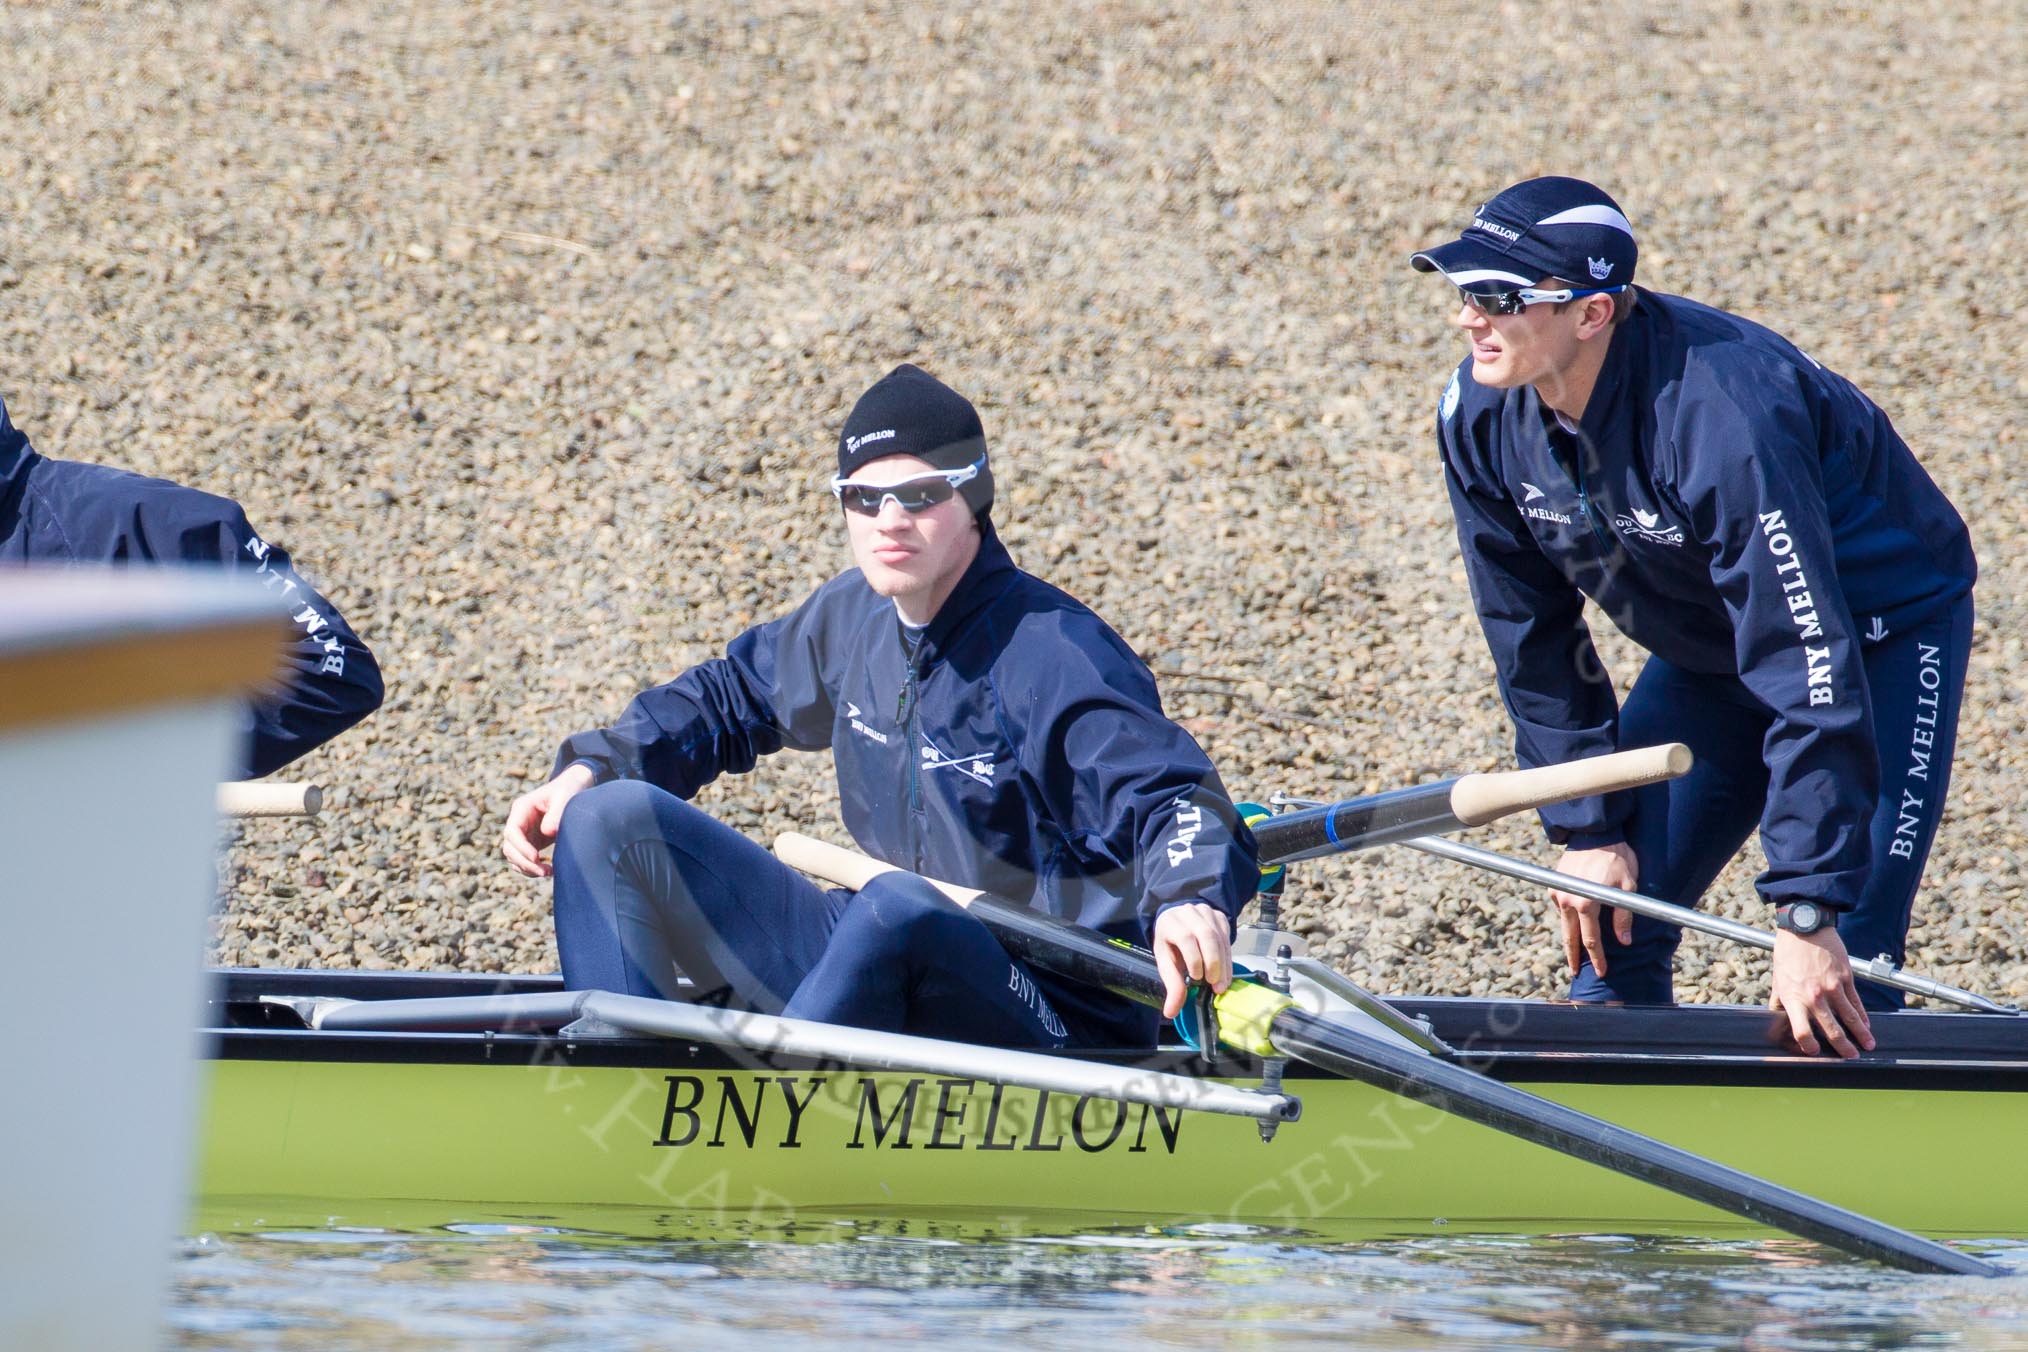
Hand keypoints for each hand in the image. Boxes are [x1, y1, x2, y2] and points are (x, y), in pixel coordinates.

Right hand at [501, 763, 597, 877]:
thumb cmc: (569, 789)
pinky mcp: (533, 842)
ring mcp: (524, 833)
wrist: (575, 788)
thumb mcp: (565, 797)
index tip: (536, 857)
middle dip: (524, 862)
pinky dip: (532, 868)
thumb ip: (556, 814)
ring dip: (527, 868)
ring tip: (548, 873)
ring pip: (515, 857)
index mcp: (522, 808)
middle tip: (544, 872)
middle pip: (510, 848)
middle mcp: (519, 822)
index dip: (521, 847)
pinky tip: (548, 871)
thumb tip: (547, 832)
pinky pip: (524, 860)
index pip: (512, 832)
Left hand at [1152, 902, 1232, 1019]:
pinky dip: (1228, 957)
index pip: (1185, 937)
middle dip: (1213, 962)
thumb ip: (1172, 984)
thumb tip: (1171, 1012)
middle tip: (1214, 985)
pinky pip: (1227, 937)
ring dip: (1223, 963)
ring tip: (1221, 984)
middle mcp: (1189, 912)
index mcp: (1170, 922)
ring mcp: (1206, 912)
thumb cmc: (1171, 944)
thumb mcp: (1166, 962)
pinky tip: (1225, 973)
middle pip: (1206, 935)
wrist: (1179, 922)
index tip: (1196, 978)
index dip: (1194, 958)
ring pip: (1220, 937)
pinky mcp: (1219, 916)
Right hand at [1549, 842, 1639, 975]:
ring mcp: (1558, 892)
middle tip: (1575, 972)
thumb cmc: (1616, 858)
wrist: (1595, 833)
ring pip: (1563, 922)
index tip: (1601, 971)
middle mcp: (1568, 901)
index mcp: (1587, 904)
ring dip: (1568, 937)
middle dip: (1573, 957)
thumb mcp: (1628, 886)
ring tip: (1573, 952)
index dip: (1596, 958)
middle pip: (1569, 937)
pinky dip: (1567, 916)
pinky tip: (1573, 920)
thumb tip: (1624, 942)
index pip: (1591, 940)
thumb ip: (1624, 916)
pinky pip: (1560, 906)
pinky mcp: (1554, 884)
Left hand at [1771, 926, 1873, 1058]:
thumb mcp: (1778, 979)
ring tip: (1868, 1046)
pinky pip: (1856, 1002)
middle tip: (1850, 1057)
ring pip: (1850, 1017)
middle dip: (1843, 1047)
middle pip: (1831, 1029)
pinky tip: (1866, 1024)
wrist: (1804, 928)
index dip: (1808, 1046)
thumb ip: (1780, 1001)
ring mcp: (1832, 987)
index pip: (1801, 1031)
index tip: (1815, 1052)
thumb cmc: (1788, 954)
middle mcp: (1813, 996)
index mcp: (1793, 998)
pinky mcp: (1845, 977)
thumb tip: (1778, 1019)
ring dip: (1861, 1034)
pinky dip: (1862, 1015)